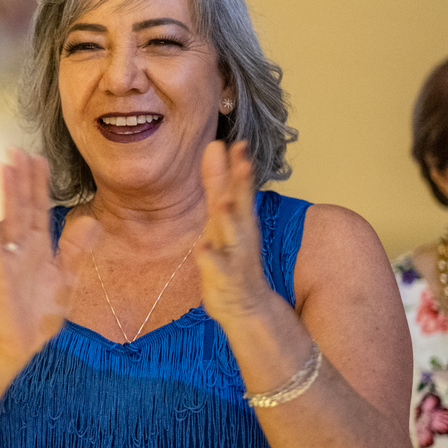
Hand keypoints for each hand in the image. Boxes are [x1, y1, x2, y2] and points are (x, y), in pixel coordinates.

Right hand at [0, 149, 100, 367]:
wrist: (15, 346)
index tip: (38, 158)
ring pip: (9, 220)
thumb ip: (75, 250)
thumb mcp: (64, 281)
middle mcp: (23, 249)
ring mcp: (9, 261)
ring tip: (3, 168)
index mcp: (40, 248)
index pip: (40, 208)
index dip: (39, 184)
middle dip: (22, 179)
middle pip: (23, 207)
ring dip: (6, 194)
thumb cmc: (35, 317)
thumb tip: (91, 220)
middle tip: (17, 150)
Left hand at [197, 141, 275, 327]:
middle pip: (242, 206)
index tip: (239, 143)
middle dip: (242, 185)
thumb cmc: (232, 255)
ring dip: (229, 219)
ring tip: (224, 202)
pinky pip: (216, 268)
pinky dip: (210, 258)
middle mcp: (241, 234)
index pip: (241, 187)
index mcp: (239, 218)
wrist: (245, 305)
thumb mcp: (223, 215)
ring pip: (233, 236)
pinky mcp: (224, 279)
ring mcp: (234, 257)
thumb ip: (218, 182)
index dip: (240, 166)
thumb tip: (214, 144)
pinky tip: (201, 248)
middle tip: (243, 161)